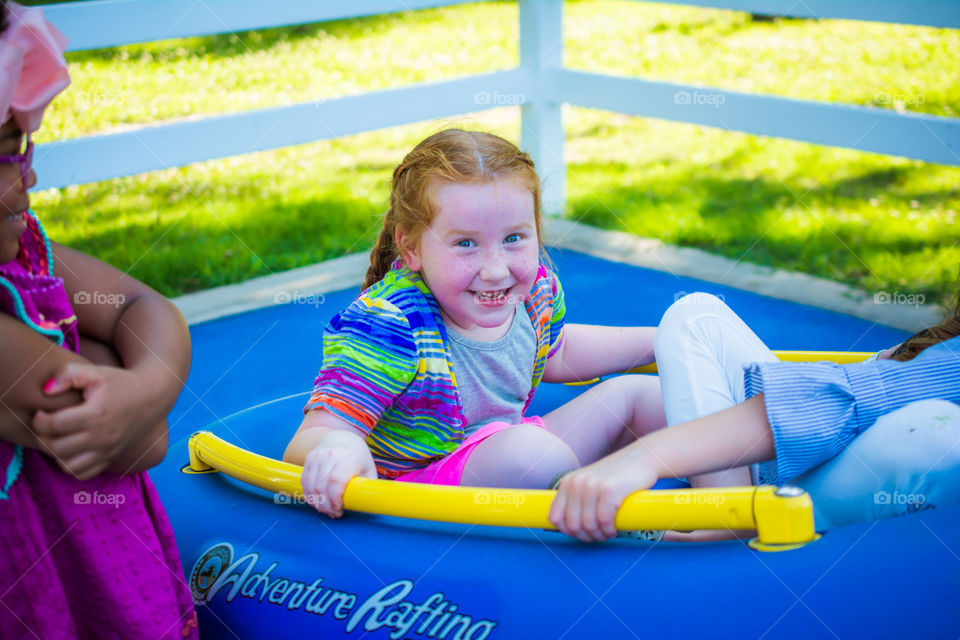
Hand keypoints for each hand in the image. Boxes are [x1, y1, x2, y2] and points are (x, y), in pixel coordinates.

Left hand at [32, 362, 160, 479]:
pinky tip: (69, 451)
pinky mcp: (111, 457)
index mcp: (96, 414)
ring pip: (68, 465)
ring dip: (54, 454)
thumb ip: (67, 374)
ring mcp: (107, 450)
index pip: (55, 425)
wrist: (152, 397)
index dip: (39, 420)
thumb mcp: (96, 371)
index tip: (41, 412)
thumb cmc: (121, 382)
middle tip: (44, 425)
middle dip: (42, 437)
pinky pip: (83, 474)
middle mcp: (102, 437)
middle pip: (57, 447)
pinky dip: (70, 466)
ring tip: (55, 439)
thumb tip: (46, 390)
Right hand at [300, 429, 376, 517]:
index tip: (339, 508)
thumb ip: (367, 488)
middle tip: (334, 513)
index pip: (336, 480)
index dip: (335, 498)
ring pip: (311, 485)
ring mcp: (318, 456)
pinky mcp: (309, 459)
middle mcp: (332, 454)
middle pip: (322, 485)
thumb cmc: (359, 460)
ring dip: (317, 502)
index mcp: (350, 458)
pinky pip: (305, 482)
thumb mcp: (369, 471)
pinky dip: (309, 496)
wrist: (343, 439)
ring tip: (326, 509)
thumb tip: (366, 506)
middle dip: (326, 505)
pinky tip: (318, 502)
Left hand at [549, 445, 658, 541]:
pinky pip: (604, 521)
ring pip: (588, 525)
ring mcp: (592, 485)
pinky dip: (609, 530)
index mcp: (567, 482)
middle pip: (572, 525)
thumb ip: (577, 501)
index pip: (554, 518)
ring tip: (608, 531)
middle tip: (599, 534)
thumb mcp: (589, 484)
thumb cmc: (617, 477)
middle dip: (587, 536)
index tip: (583, 533)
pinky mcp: (609, 490)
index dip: (568, 532)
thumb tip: (570, 529)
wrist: (642, 458)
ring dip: (600, 535)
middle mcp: (576, 482)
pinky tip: (614, 528)